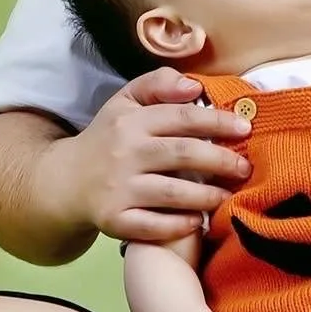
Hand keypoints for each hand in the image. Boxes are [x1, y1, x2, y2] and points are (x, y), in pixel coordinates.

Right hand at [41, 68, 250, 244]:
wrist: (64, 181)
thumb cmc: (108, 139)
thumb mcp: (125, 102)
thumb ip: (158, 85)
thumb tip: (194, 87)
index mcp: (131, 121)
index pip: (183, 117)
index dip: (218, 122)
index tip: (245, 129)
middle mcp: (125, 153)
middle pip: (183, 154)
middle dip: (221, 160)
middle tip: (245, 168)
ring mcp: (119, 189)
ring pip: (172, 193)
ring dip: (207, 195)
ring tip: (227, 195)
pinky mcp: (114, 220)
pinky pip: (152, 226)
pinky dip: (178, 225)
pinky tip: (197, 221)